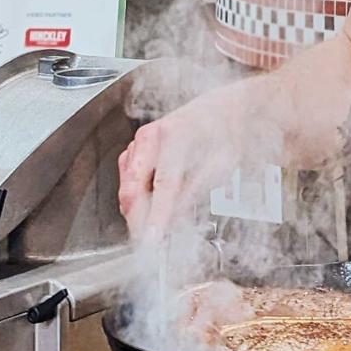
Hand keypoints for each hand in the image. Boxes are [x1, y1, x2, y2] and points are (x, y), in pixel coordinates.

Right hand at [116, 103, 239, 239]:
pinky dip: (135, 195)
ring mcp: (140, 140)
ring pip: (126, 184)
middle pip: (134, 186)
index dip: (156, 216)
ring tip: (154, 224)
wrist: (221, 109)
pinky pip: (127, 177)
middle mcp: (152, 136)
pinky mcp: (135, 147)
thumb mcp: (222, 164)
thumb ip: (196, 192)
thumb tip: (174, 219)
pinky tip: (150, 205)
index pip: (163, 185)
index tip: (152, 239)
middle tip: (149, 241)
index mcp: (176, 136)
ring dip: (136, 209)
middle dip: (138, 218)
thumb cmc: (224, 132)